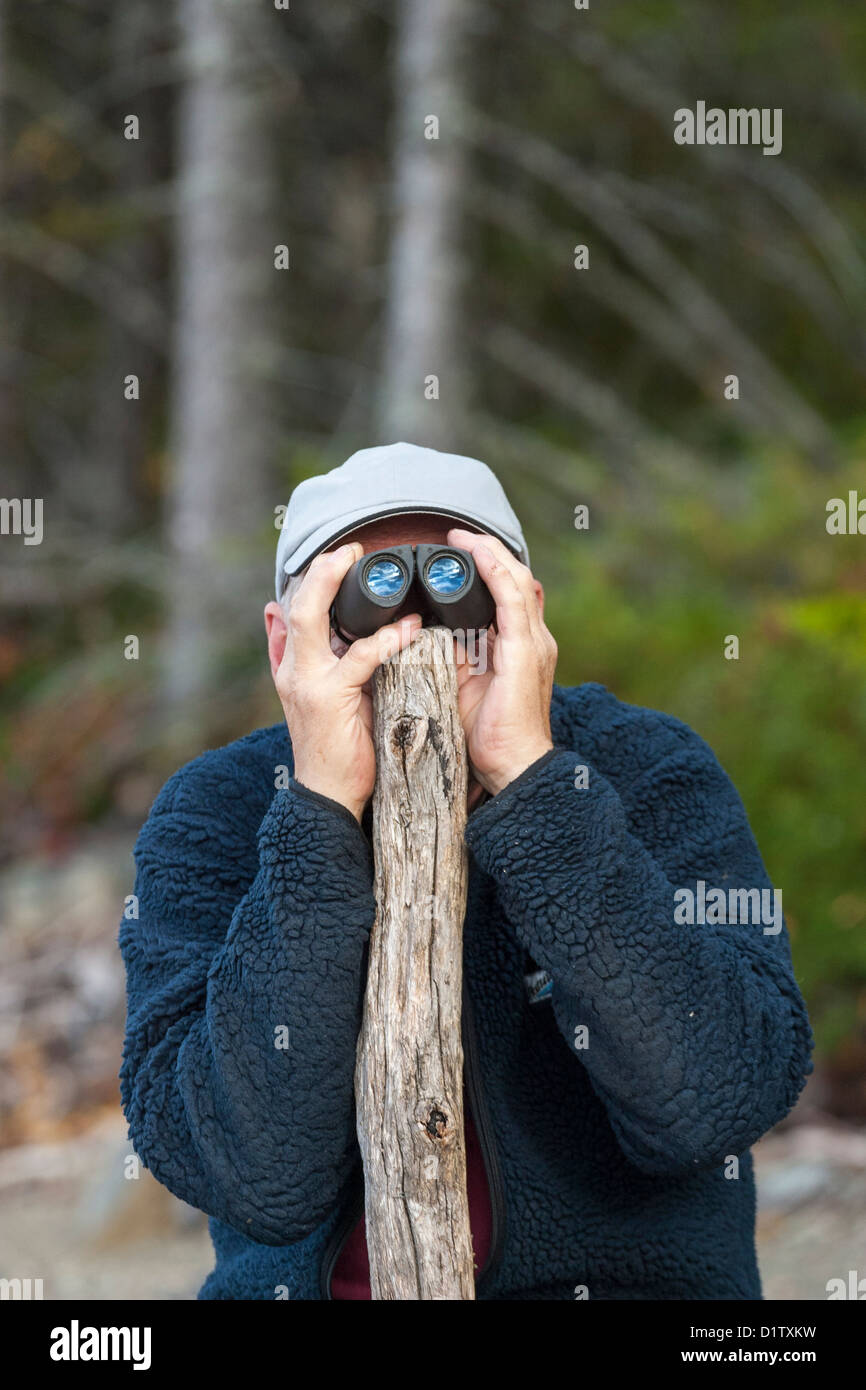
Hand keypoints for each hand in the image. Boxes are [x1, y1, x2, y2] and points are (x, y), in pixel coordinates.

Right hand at [272, 543, 421, 821]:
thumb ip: (310, 660)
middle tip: (350, 547)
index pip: (292, 610)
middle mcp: (293, 669)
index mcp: (292, 667)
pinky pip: (357, 659)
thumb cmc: (336, 748)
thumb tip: (286, 620)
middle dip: (318, 570)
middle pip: (295, 604)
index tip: (337, 555)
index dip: (311, 579)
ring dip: (332, 585)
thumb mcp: (318, 699)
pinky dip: (383, 639)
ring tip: (360, 562)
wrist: (329, 796)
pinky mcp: (328, 700)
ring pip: (309, 618)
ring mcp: (306, 683)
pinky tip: (407, 627)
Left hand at [447, 528, 556, 796]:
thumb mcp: (468, 686)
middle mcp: (534, 640)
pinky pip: (512, 598)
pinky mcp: (525, 650)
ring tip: (463, 537)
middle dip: (489, 553)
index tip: (461, 553)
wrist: (513, 766)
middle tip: (458, 537)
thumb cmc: (491, 736)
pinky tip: (478, 554)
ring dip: (490, 554)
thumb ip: (459, 658)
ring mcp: (534, 643)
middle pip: (517, 580)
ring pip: (517, 580)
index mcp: (522, 648)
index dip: (490, 570)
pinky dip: (494, 571)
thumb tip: (433, 638)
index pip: (509, 596)